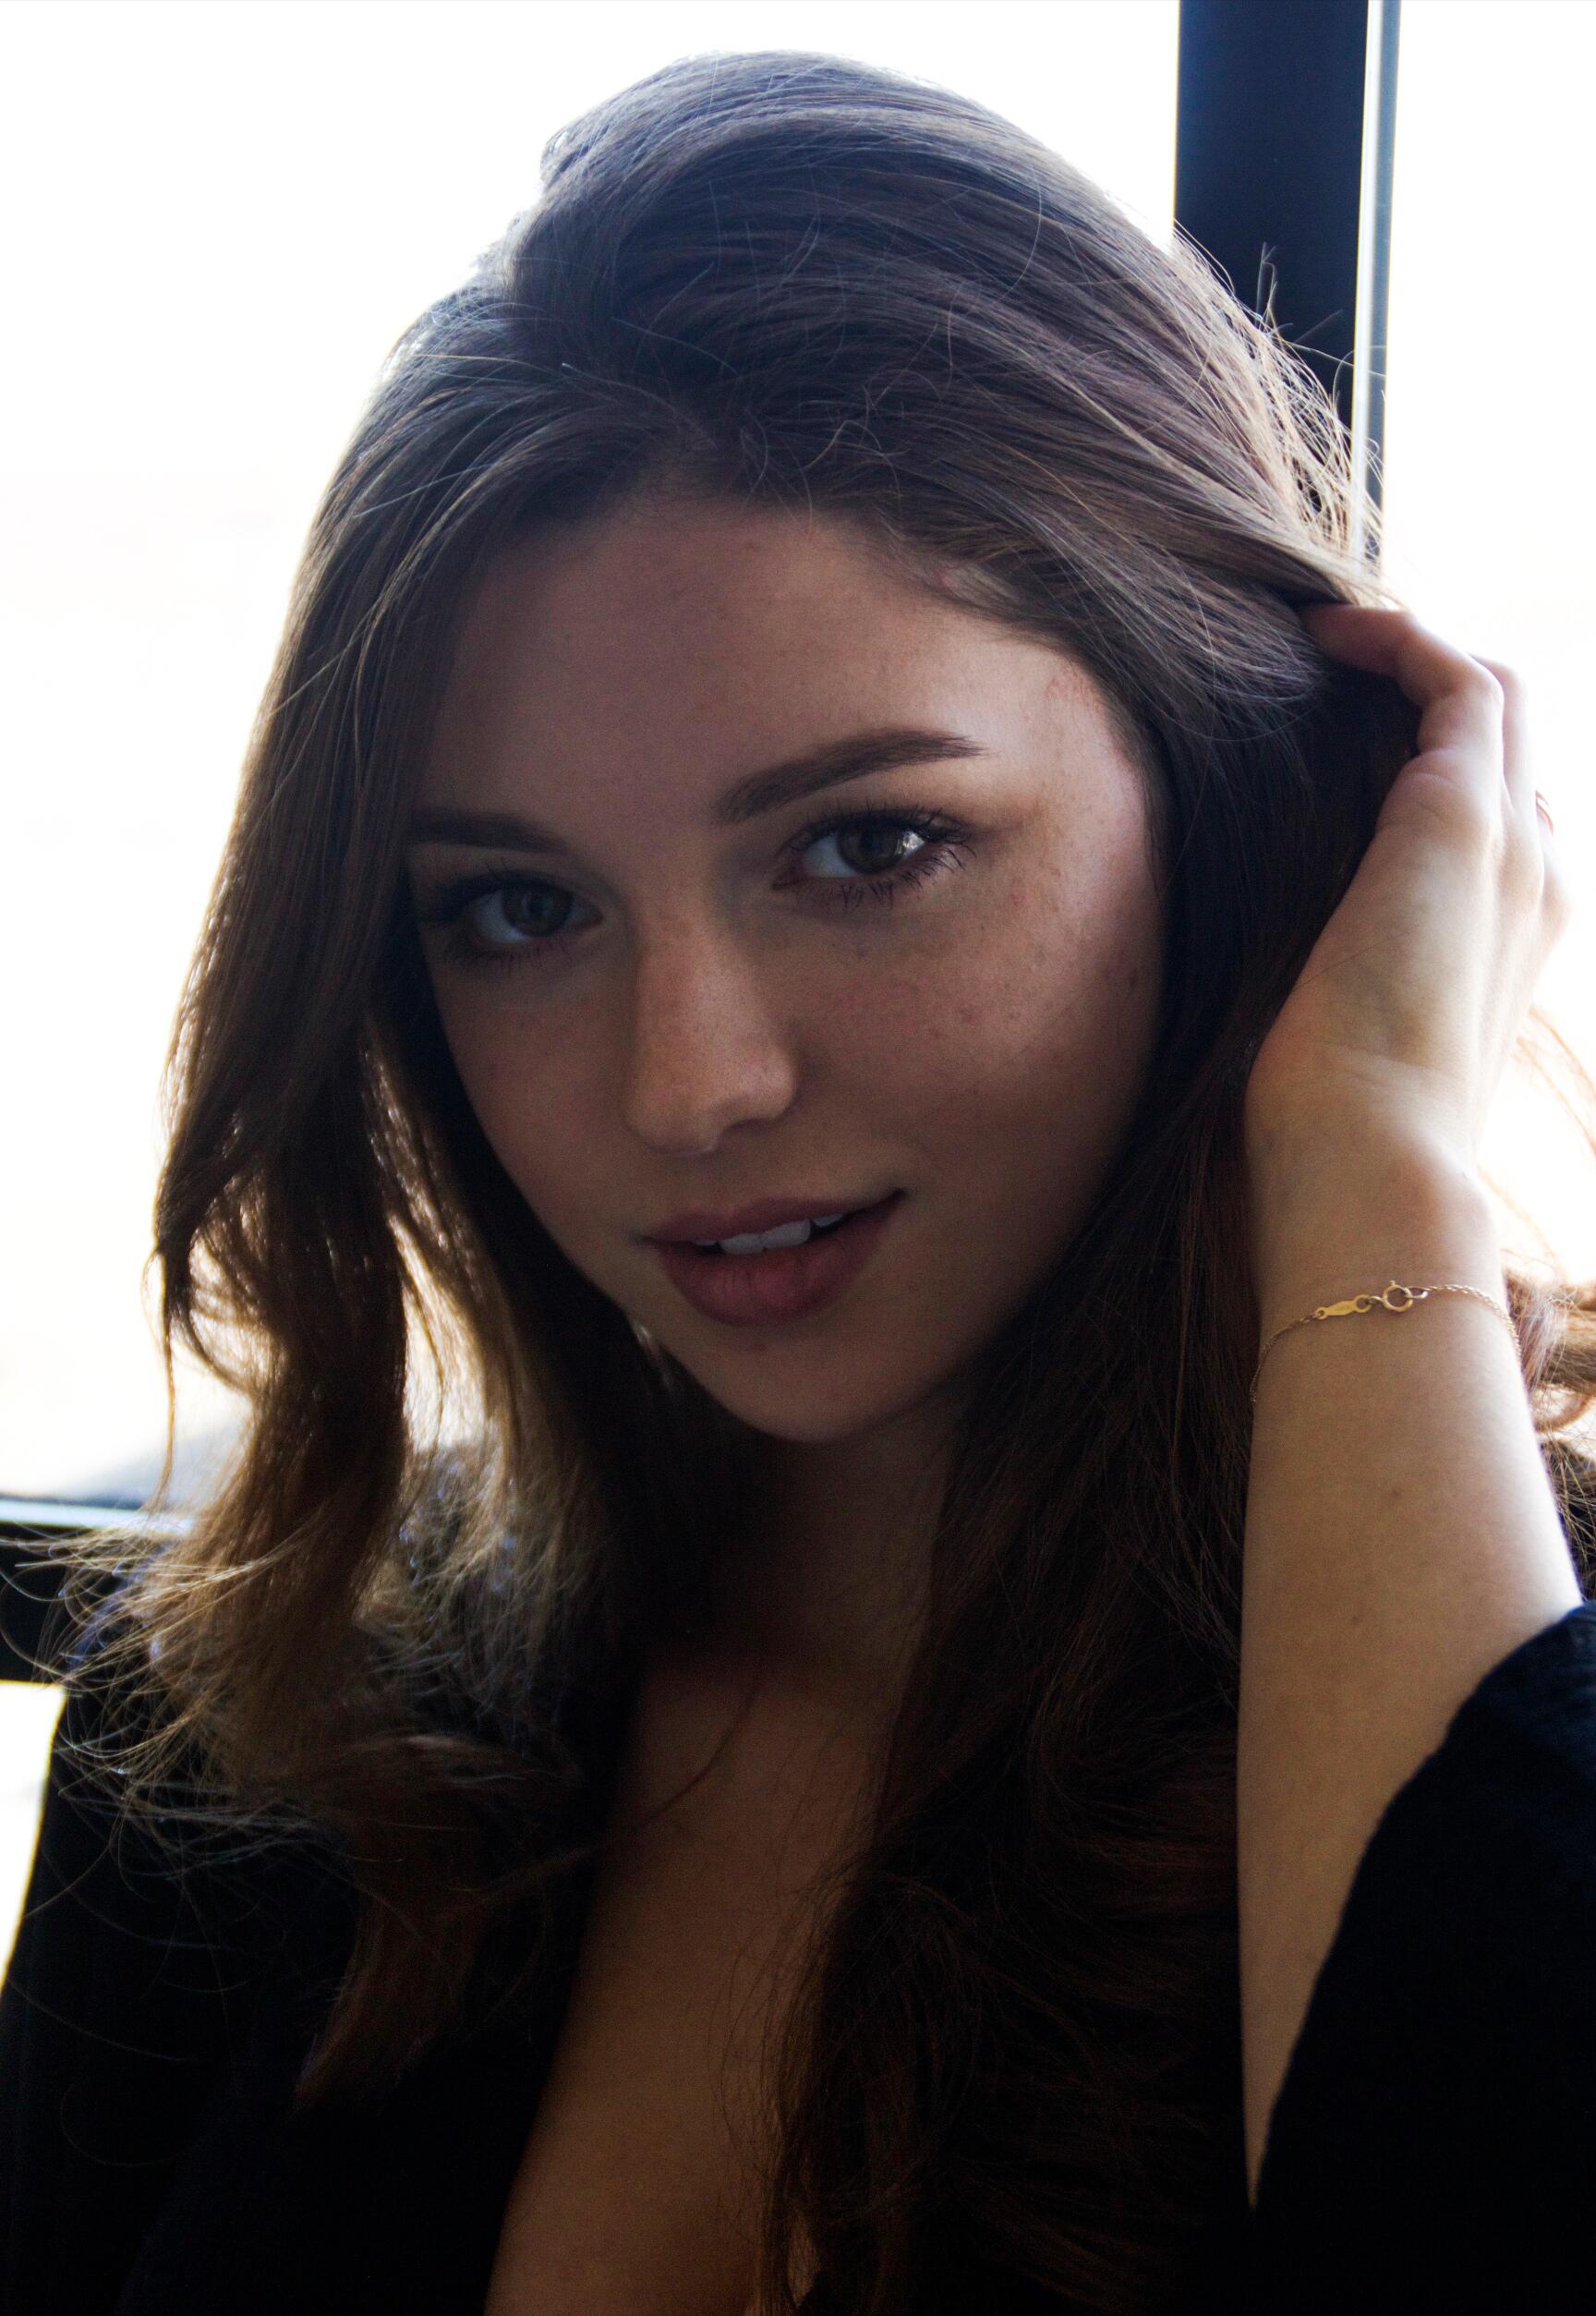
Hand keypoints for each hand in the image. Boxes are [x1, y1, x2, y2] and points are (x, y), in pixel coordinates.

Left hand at [1241, 603, 1572, 1176]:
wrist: (1374, 1167)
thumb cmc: (1335, 1139)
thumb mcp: (1333, 1046)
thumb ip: (1322, 990)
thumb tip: (1241, 985)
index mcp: (1509, 942)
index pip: (1500, 816)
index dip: (1432, 762)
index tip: (1341, 740)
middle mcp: (1533, 882)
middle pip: (1508, 739)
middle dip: (1428, 685)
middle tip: (1329, 664)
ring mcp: (1509, 845)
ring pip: (1494, 696)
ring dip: (1413, 648)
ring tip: (1324, 635)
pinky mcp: (1462, 814)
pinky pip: (1457, 679)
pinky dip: (1399, 639)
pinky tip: (1325, 634)